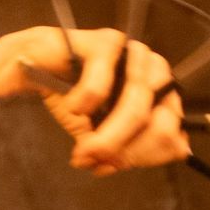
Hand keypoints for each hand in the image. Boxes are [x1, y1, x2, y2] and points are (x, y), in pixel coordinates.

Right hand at [13, 27, 189, 172]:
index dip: (146, 156)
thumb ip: (119, 148)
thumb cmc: (72, 95)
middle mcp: (155, 72)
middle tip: (95, 160)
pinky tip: (72, 108)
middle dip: (126, 149)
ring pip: (136, 106)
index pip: (173, 130)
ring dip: (108, 136)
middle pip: (160, 122)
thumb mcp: (98, 132)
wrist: (35, 64)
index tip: (113, 167)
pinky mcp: (109, 42)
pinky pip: (102, 86)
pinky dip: (84, 104)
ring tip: (83, 150)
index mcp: (161, 93)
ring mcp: (134, 54)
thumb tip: (135, 163)